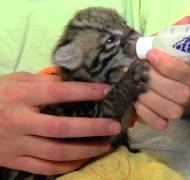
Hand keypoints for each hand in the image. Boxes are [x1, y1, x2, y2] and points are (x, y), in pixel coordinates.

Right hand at [0, 72, 120, 174]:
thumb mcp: (16, 80)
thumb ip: (43, 81)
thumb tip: (72, 81)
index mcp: (20, 96)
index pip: (58, 93)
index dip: (85, 92)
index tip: (107, 91)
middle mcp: (20, 121)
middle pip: (61, 128)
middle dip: (92, 128)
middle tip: (114, 126)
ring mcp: (17, 144)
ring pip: (56, 153)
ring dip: (85, 151)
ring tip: (105, 145)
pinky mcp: (14, 160)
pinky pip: (44, 168)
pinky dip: (66, 167)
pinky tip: (82, 160)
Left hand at [134, 16, 189, 129]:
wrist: (146, 73)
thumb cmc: (155, 57)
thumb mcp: (162, 42)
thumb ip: (175, 33)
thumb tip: (189, 21)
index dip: (170, 66)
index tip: (151, 55)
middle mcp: (188, 92)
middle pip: (182, 95)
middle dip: (157, 82)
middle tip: (141, 71)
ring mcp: (177, 109)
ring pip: (172, 111)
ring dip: (150, 97)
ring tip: (137, 86)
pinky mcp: (163, 121)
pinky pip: (160, 124)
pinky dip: (146, 114)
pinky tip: (137, 101)